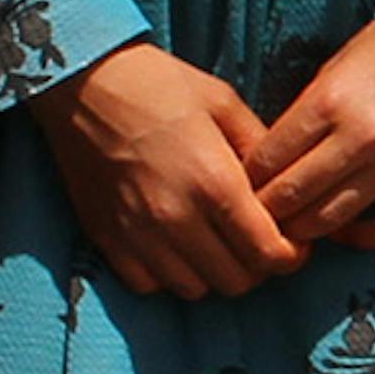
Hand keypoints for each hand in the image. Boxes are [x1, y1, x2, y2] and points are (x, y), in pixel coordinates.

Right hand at [28, 40, 294, 299]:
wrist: (82, 83)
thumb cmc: (157, 85)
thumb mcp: (224, 103)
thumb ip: (261, 150)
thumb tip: (286, 187)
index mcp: (215, 182)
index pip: (269, 254)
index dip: (291, 257)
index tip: (292, 244)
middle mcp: (177, 218)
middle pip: (237, 281)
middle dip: (256, 266)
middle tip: (255, 241)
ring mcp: (139, 235)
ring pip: (196, 290)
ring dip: (213, 272)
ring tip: (214, 242)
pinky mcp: (108, 240)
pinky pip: (150, 285)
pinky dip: (169, 274)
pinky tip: (174, 245)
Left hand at [240, 21, 374, 259]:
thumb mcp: (333, 69)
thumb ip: (304, 116)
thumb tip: (271, 162)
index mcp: (329, 102)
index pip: (268, 160)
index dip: (247, 180)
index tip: (241, 187)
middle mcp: (361, 137)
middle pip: (292, 197)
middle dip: (267, 212)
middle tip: (258, 217)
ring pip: (332, 220)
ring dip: (305, 230)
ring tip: (295, 227)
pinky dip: (361, 240)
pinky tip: (345, 232)